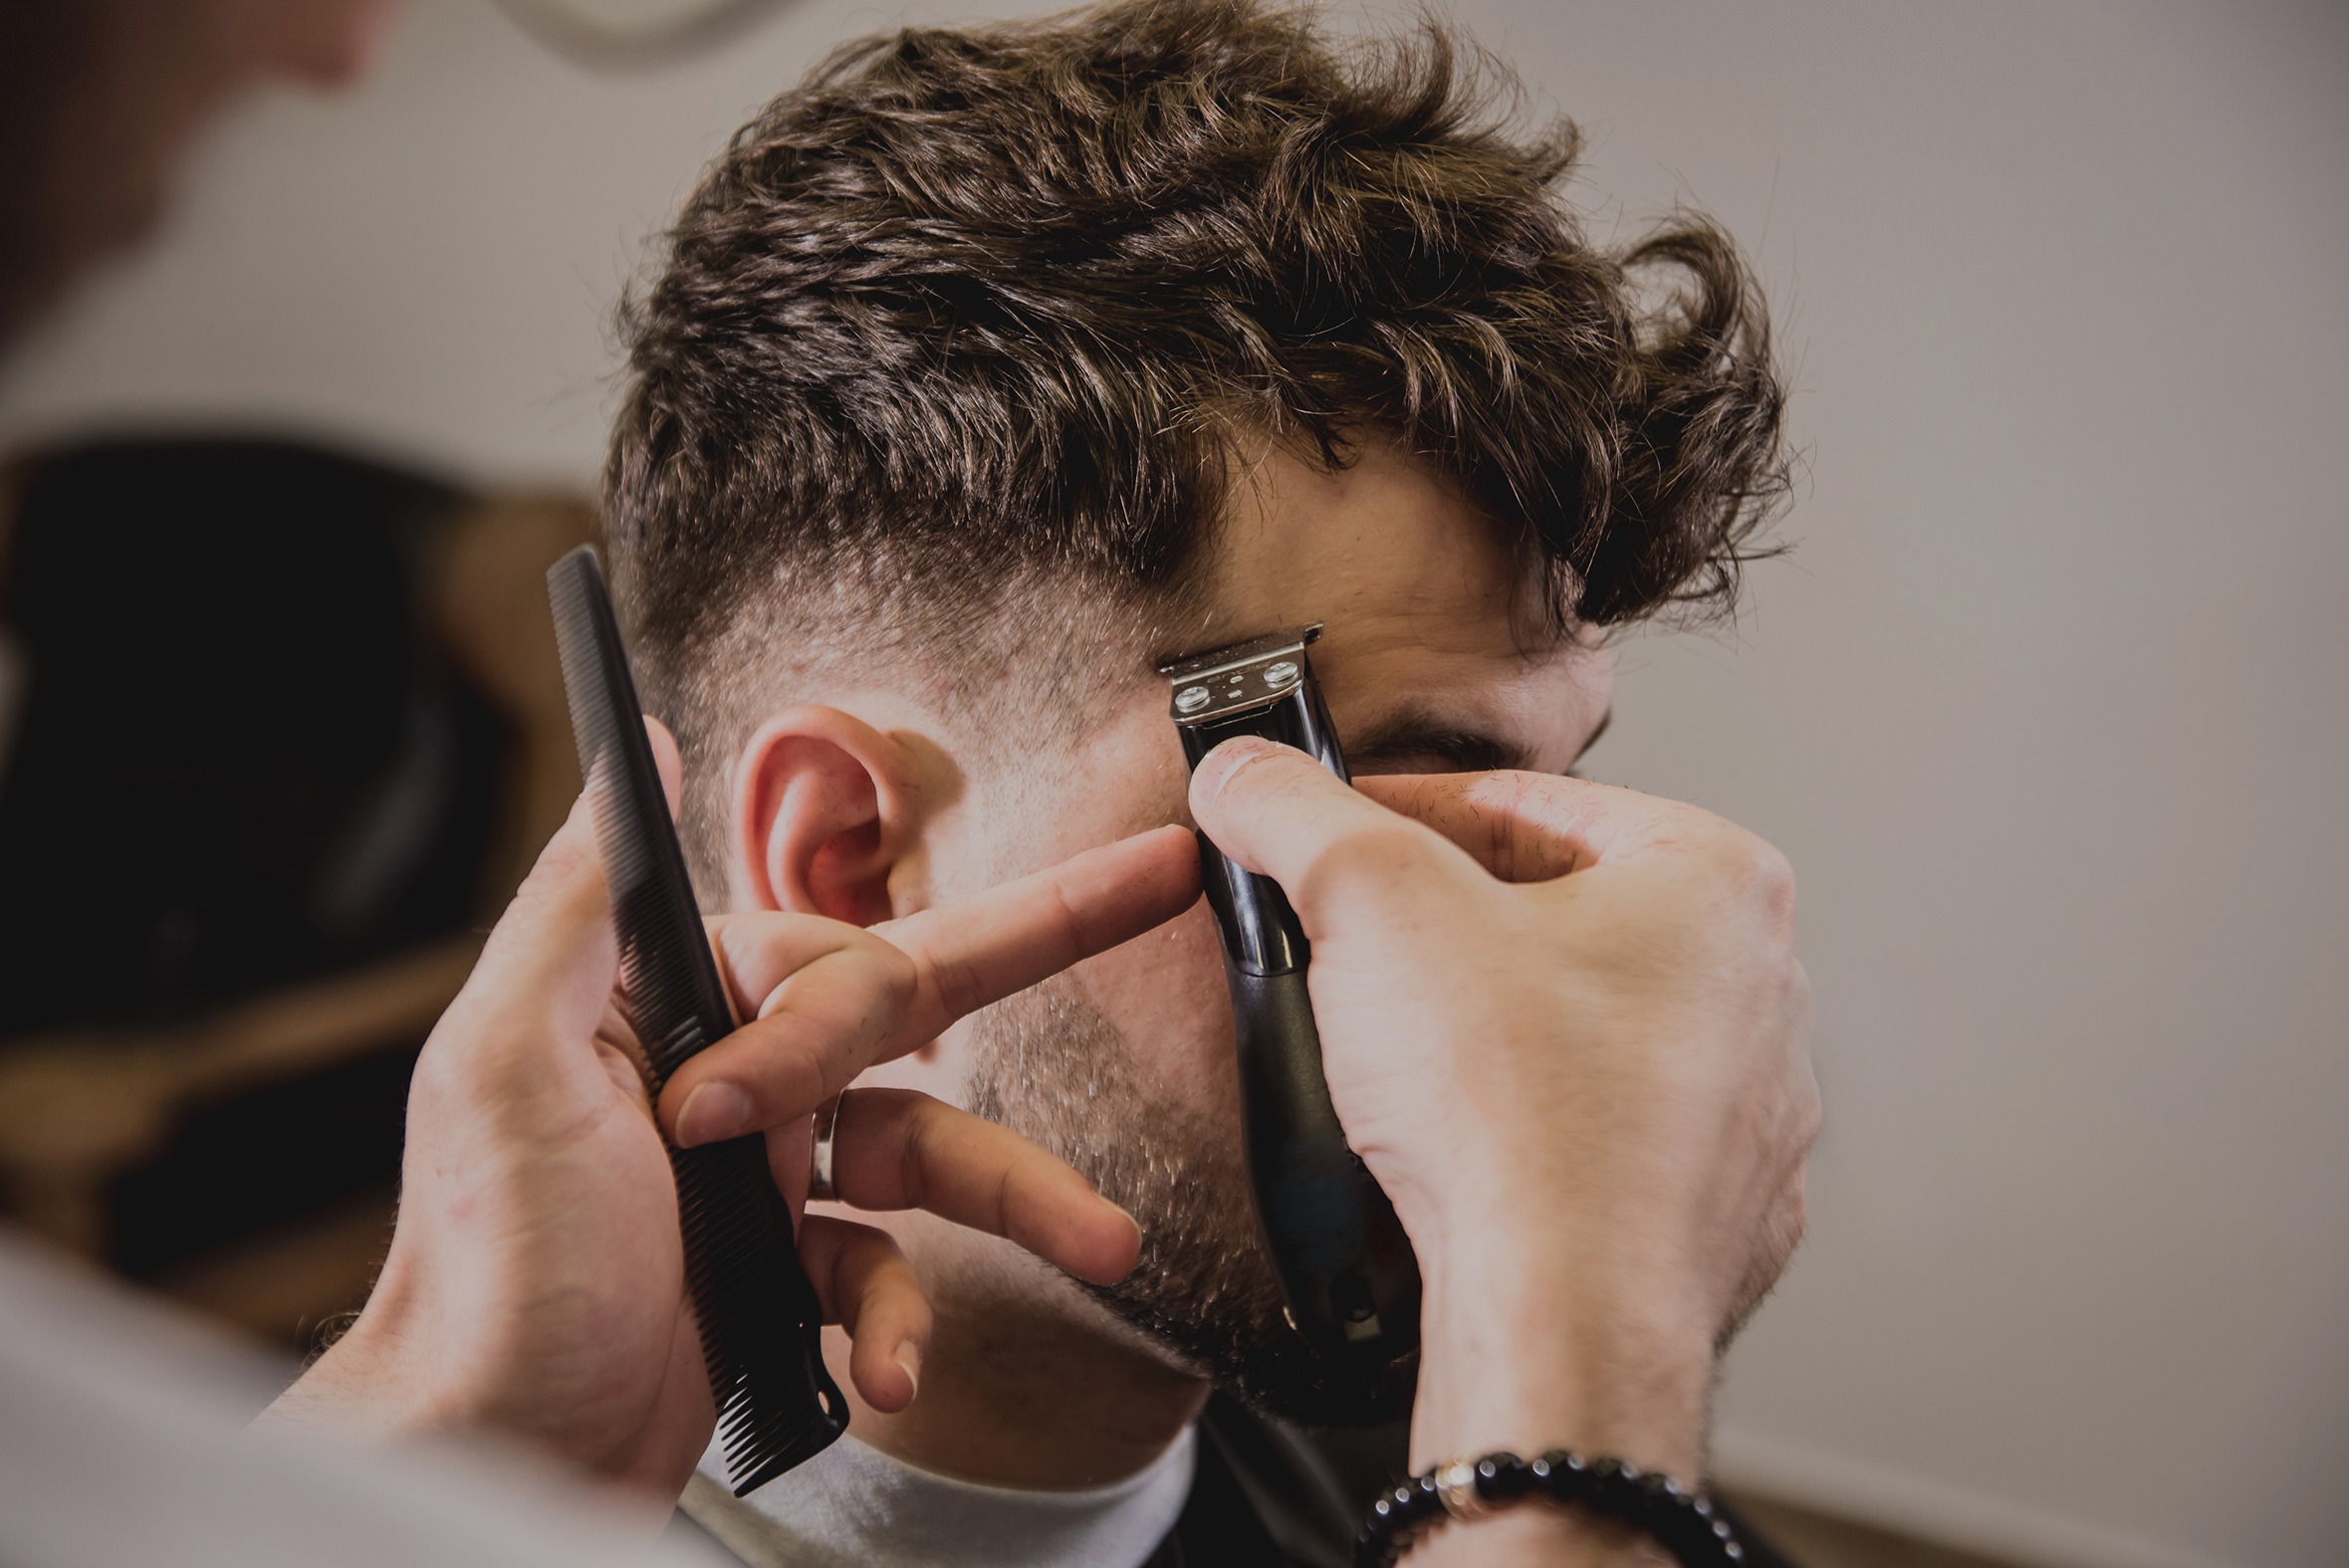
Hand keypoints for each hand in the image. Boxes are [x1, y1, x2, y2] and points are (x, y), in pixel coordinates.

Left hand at [270, 724, 1199, 1501]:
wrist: (495, 1457)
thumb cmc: (484, 1273)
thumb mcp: (507, 1065)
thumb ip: (582, 900)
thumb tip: (640, 745)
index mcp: (673, 1007)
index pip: (821, 962)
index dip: (814, 1026)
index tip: (721, 1116)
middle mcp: (733, 1076)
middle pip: (916, 1005)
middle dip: (1046, 935)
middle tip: (1160, 875)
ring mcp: (769, 1179)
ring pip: (935, 1153)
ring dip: (1026, 1199)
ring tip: (1109, 1241)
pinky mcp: (786, 1276)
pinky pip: (893, 1274)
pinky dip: (910, 1323)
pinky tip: (896, 1371)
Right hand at [1189, 743, 1816, 1546]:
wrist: (1562, 1327)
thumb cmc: (1513, 1113)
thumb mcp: (1367, 900)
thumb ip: (1293, 810)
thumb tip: (1243, 772)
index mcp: (1717, 882)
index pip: (1526, 806)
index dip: (1396, 814)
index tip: (1324, 837)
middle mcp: (1759, 991)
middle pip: (1557, 914)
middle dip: (1443, 926)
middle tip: (1346, 947)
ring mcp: (1746, 1115)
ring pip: (1583, 1030)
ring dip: (1485, 1031)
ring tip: (1392, 1058)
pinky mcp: (1714, 1216)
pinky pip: (1602, 1141)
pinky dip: (1527, 1134)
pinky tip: (1458, 1151)